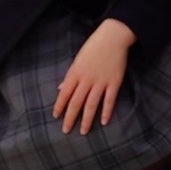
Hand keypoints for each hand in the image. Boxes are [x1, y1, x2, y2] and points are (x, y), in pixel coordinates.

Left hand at [51, 18, 134, 132]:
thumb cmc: (93, 47)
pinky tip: (104, 122)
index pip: (64, 94)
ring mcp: (101, 82)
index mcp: (75, 73)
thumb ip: (69, 76)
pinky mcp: (114, 82)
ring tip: (84, 131)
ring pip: (91, 105)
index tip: (56, 117)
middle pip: (76, 103)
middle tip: (66, 131)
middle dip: (70, 118)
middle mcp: (86, 80)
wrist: (112, 37)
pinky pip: (109, 100)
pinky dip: (106, 112)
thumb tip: (60, 89)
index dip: (59, 106)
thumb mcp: (77, 60)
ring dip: (87, 120)